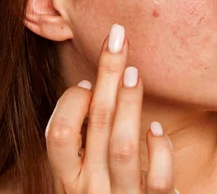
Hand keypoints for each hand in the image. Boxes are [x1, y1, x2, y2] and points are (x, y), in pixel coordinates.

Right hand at [45, 23, 178, 192]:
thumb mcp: (91, 172)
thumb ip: (90, 139)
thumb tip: (93, 86)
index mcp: (70, 180)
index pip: (57, 136)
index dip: (70, 104)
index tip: (85, 82)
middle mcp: (91, 190)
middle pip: (94, 125)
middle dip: (105, 75)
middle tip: (118, 36)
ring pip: (122, 147)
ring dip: (129, 104)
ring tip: (135, 72)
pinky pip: (158, 178)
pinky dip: (159, 150)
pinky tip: (158, 129)